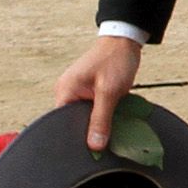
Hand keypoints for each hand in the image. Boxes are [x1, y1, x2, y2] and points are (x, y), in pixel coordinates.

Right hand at [52, 32, 141, 151]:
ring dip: (98, 121)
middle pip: (74, 123)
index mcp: (65, 91)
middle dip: (90, 130)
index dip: (77, 136)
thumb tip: (94, 145)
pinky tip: (112, 114)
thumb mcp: (109, 92)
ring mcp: (77, 93)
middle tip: (106, 132)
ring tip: (111, 119)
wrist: (125, 41)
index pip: (62, 124)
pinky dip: (102, 114)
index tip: (92, 146)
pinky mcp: (88, 93)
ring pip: (85, 118)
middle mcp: (67, 92)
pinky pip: (92, 111)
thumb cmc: (115, 59)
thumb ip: (101, 120)